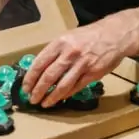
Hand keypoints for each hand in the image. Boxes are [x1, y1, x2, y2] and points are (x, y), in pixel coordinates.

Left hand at [22, 15, 137, 107]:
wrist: (114, 35)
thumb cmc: (88, 36)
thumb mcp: (68, 37)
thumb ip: (55, 52)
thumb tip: (41, 68)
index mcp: (60, 42)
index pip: (40, 62)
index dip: (30, 77)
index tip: (25, 87)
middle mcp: (69, 53)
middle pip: (49, 76)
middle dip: (38, 90)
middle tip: (32, 99)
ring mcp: (82, 64)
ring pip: (62, 85)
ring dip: (51, 97)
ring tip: (44, 103)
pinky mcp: (93, 73)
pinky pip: (76, 87)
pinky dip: (67, 94)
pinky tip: (61, 99)